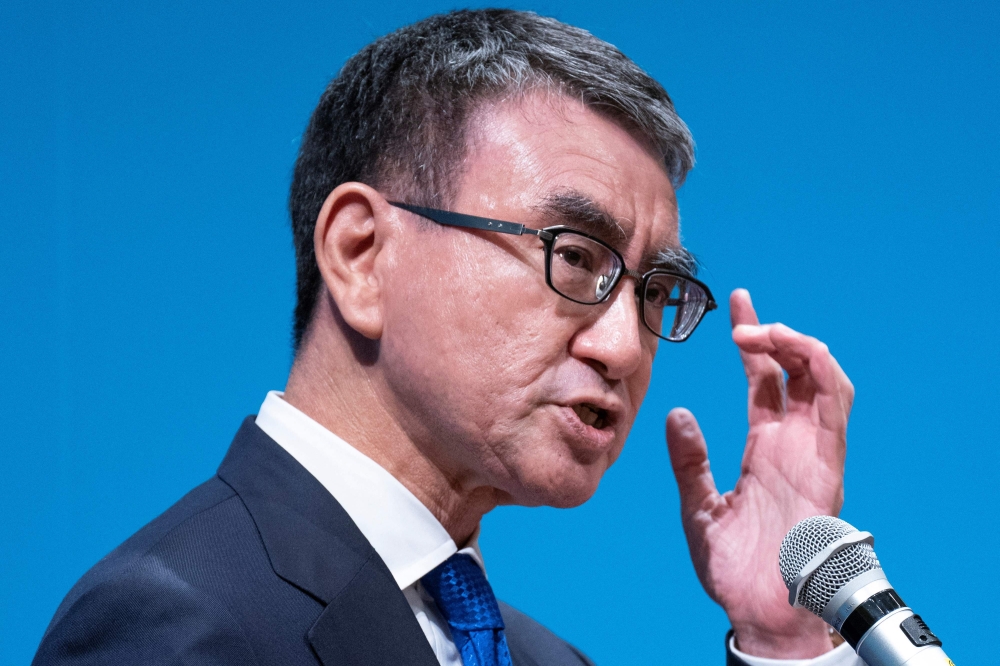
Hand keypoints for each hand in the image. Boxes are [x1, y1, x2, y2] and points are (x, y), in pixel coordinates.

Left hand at [666, 289, 853, 658]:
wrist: (759, 608)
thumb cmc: (733, 565)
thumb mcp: (698, 505)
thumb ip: (689, 460)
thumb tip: (676, 413)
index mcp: (766, 446)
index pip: (764, 379)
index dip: (754, 342)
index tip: (736, 303)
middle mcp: (793, 442)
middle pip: (795, 369)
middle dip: (775, 332)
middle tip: (742, 316)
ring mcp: (812, 450)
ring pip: (822, 379)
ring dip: (797, 346)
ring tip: (762, 330)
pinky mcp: (826, 464)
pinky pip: (835, 408)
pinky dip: (821, 373)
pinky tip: (796, 352)